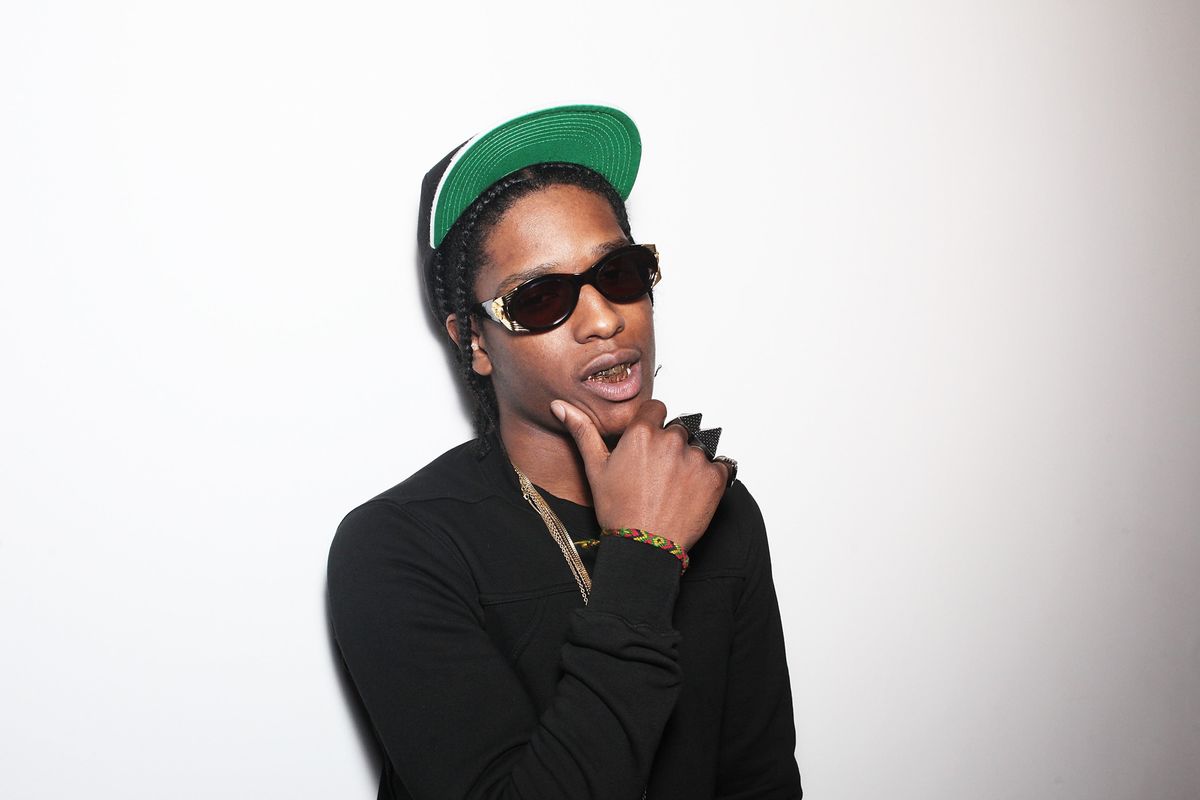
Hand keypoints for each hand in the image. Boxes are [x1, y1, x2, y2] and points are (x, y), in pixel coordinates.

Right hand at [550, 399, 730, 550]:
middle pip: (677, 430)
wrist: (645, 548)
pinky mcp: (715, 477)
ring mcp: (695, 458)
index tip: (649, 446)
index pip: (656, 409)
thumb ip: (583, 432)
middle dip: (670, 447)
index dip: (652, 426)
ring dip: (689, 462)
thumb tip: (561, 406)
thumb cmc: (619, 510)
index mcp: (642, 433)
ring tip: (674, 488)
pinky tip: (691, 494)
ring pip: (697, 448)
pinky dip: (709, 477)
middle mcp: (671, 440)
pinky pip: (719, 466)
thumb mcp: (595, 469)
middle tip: (658, 475)